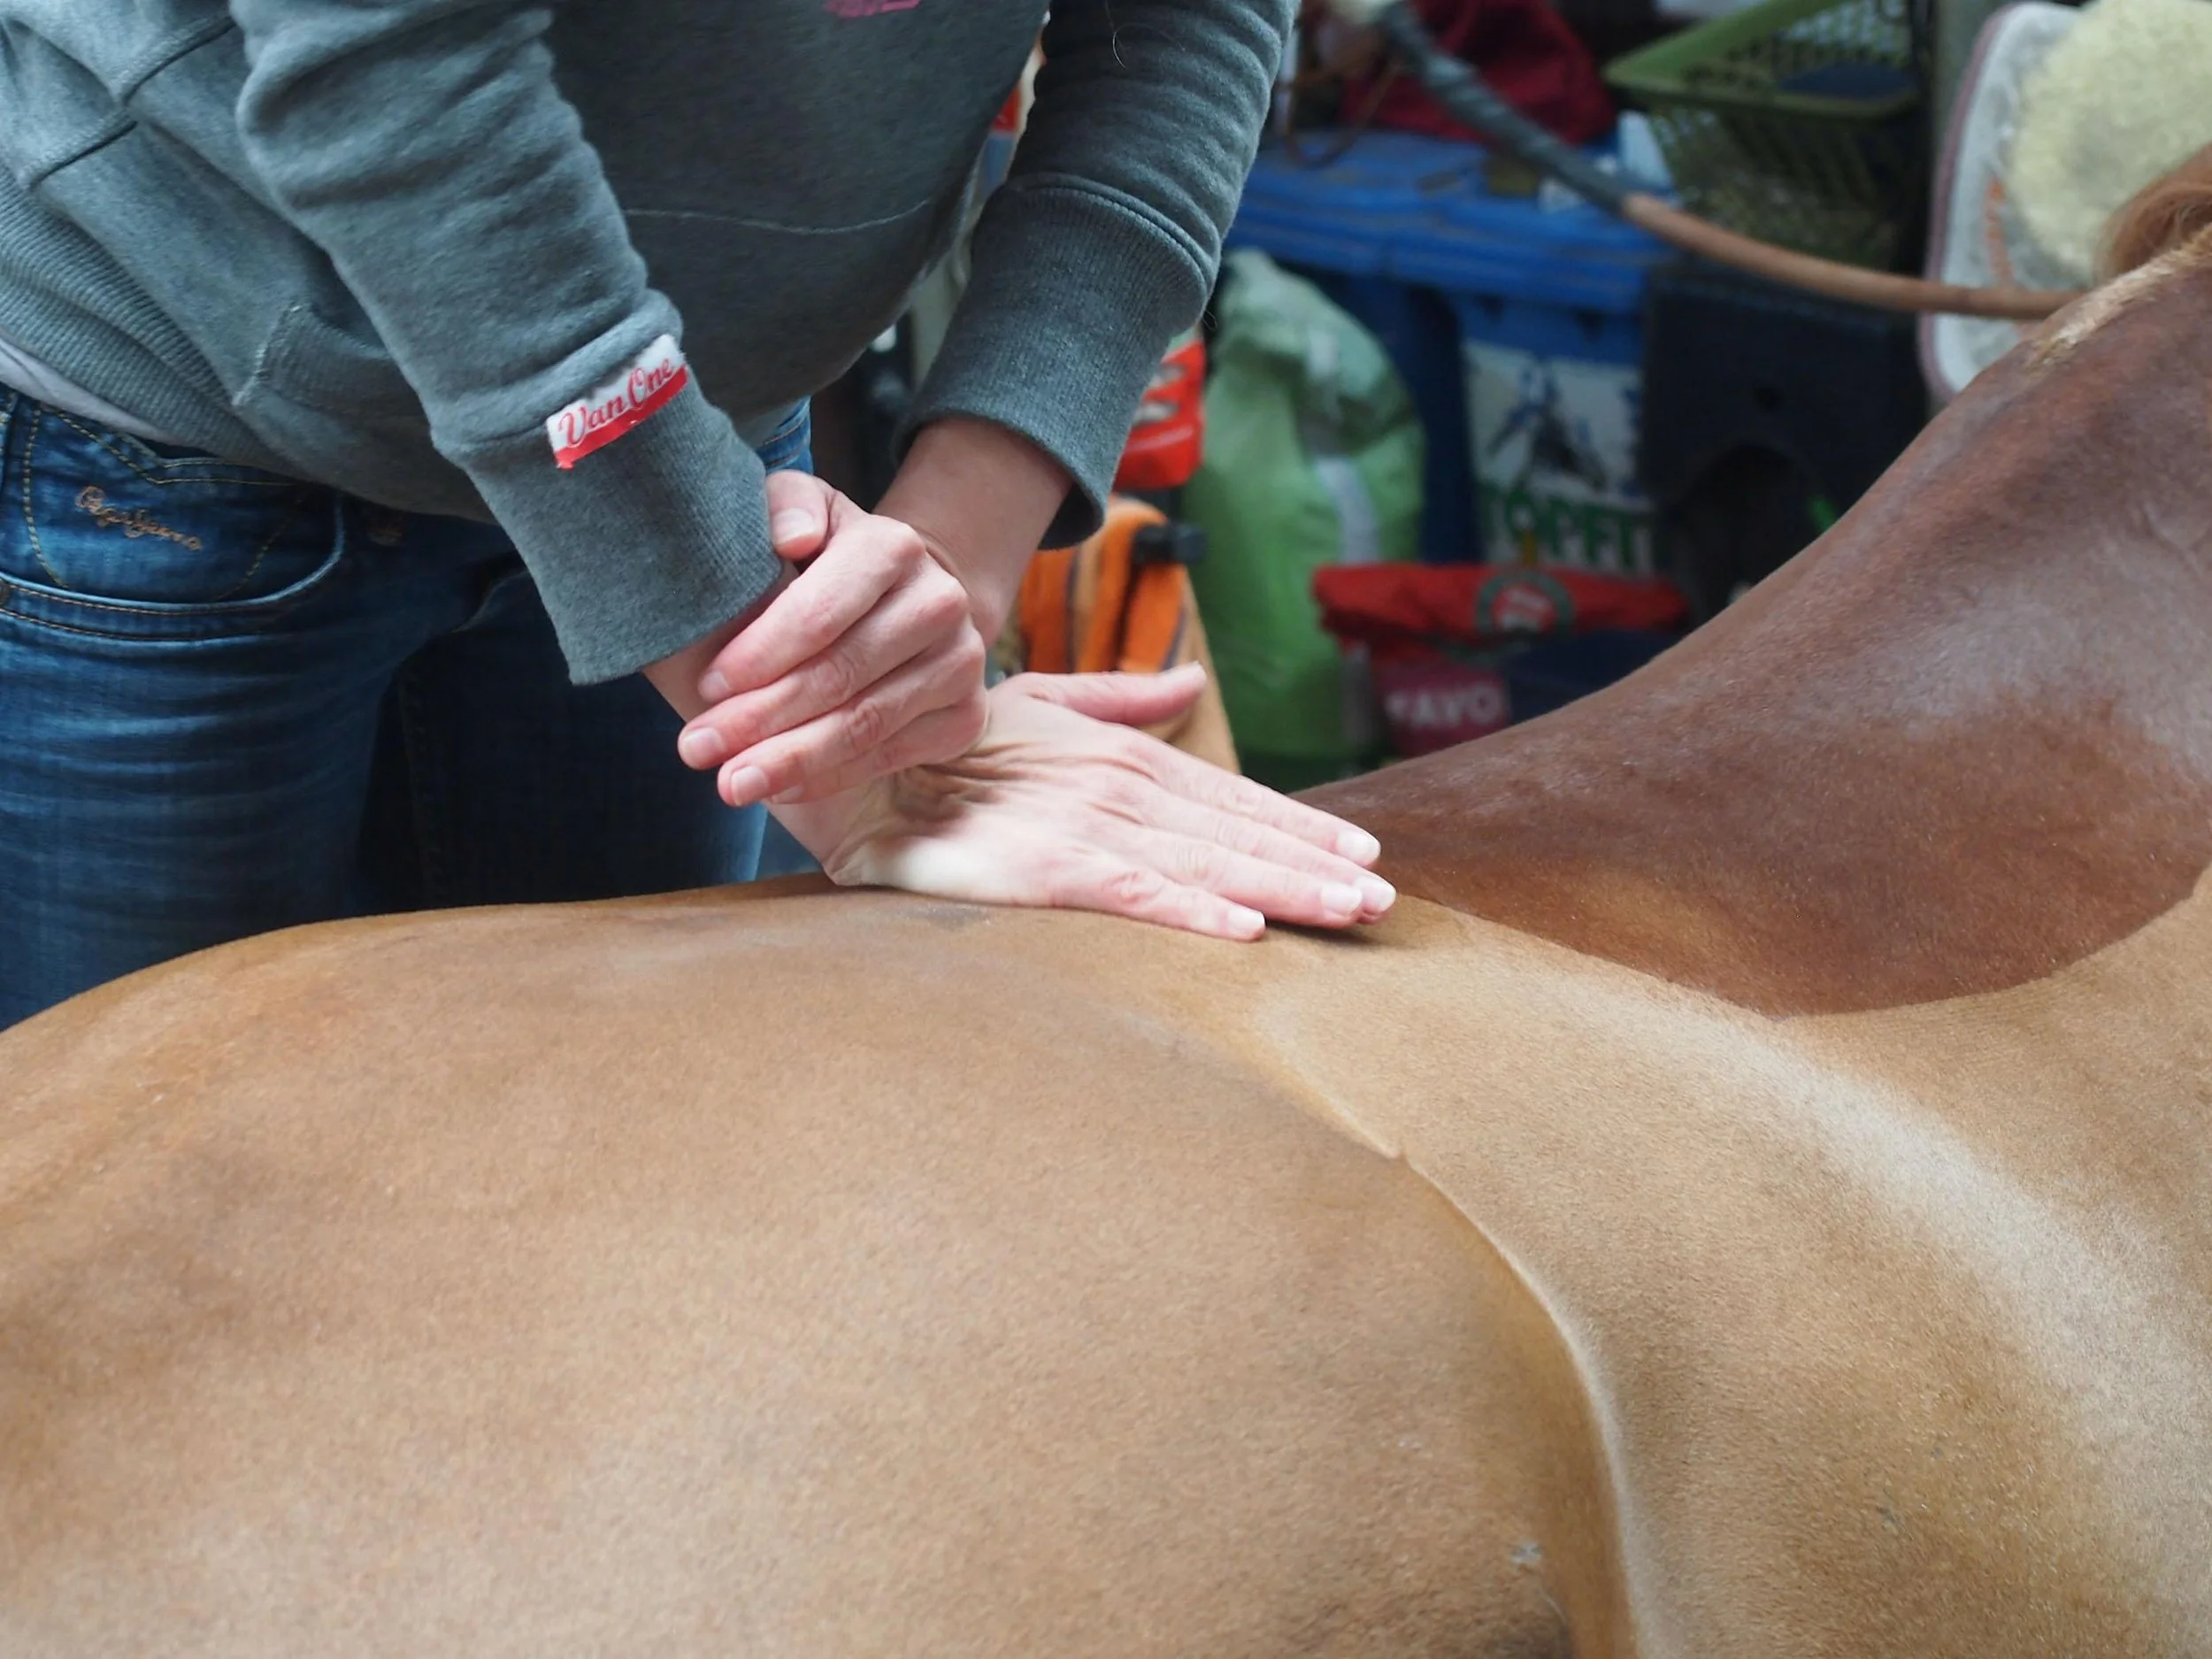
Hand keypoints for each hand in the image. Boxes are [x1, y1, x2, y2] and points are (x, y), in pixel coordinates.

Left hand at [670, 473, 989, 806]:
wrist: (901, 600)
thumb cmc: (824, 559)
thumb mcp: (799, 512)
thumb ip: (785, 506)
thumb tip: (794, 538)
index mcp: (893, 546)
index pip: (819, 613)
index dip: (759, 655)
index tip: (705, 688)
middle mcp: (940, 602)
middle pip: (839, 675)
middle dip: (760, 718)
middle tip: (697, 749)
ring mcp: (961, 662)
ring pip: (864, 724)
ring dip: (790, 760)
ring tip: (731, 785)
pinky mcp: (966, 715)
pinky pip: (890, 756)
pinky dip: (830, 777)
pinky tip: (781, 789)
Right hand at [774, 666, 1394, 940]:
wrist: (850, 753)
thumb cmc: (940, 733)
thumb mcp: (1038, 702)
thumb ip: (1119, 699)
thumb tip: (1188, 684)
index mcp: (1119, 754)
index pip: (1229, 796)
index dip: (1298, 825)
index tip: (1361, 854)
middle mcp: (1115, 784)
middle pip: (1235, 831)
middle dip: (1314, 865)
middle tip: (1386, 899)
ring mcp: (1081, 824)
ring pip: (1204, 860)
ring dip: (1283, 888)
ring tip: (1351, 911)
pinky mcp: (1039, 867)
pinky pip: (1129, 893)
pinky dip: (1189, 909)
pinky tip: (1244, 931)